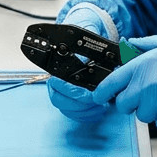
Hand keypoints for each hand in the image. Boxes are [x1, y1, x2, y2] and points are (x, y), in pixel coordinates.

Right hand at [45, 5, 113, 122]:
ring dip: (85, 110)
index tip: (84, 92)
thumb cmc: (86, 42)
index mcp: (57, 69)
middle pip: (59, 101)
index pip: (54, 84)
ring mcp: (64, 94)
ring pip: (68, 110)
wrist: (90, 45)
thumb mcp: (85, 41)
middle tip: (96, 99)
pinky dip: (88, 115)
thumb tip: (84, 61)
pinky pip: (76, 115)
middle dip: (79, 103)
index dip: (68, 90)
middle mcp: (57, 84)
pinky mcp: (73, 103)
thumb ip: (83, 50)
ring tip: (101, 104)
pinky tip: (99, 109)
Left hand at [92, 34, 156, 130]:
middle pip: (124, 104)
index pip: (112, 82)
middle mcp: (147, 83)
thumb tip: (129, 43)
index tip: (99, 98)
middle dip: (133, 103)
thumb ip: (147, 44)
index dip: (103, 92)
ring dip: (156, 110)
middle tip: (152, 96)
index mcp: (144, 63)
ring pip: (144, 116)